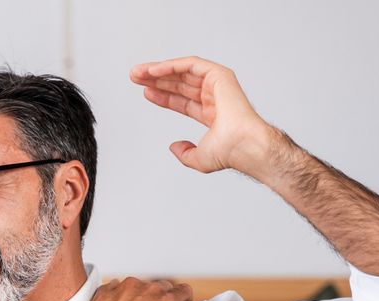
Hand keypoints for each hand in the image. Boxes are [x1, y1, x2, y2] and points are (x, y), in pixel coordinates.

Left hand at [129, 56, 281, 176]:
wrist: (243, 145)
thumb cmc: (229, 153)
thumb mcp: (199, 158)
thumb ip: (185, 153)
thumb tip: (174, 147)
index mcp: (213, 113)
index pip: (183, 100)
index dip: (163, 96)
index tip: (145, 92)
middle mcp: (215, 97)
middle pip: (180, 84)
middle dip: (156, 80)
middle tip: (135, 78)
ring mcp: (218, 85)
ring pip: (183, 72)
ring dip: (159, 70)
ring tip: (138, 72)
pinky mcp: (219, 75)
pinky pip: (190, 65)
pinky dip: (171, 65)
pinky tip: (153, 71)